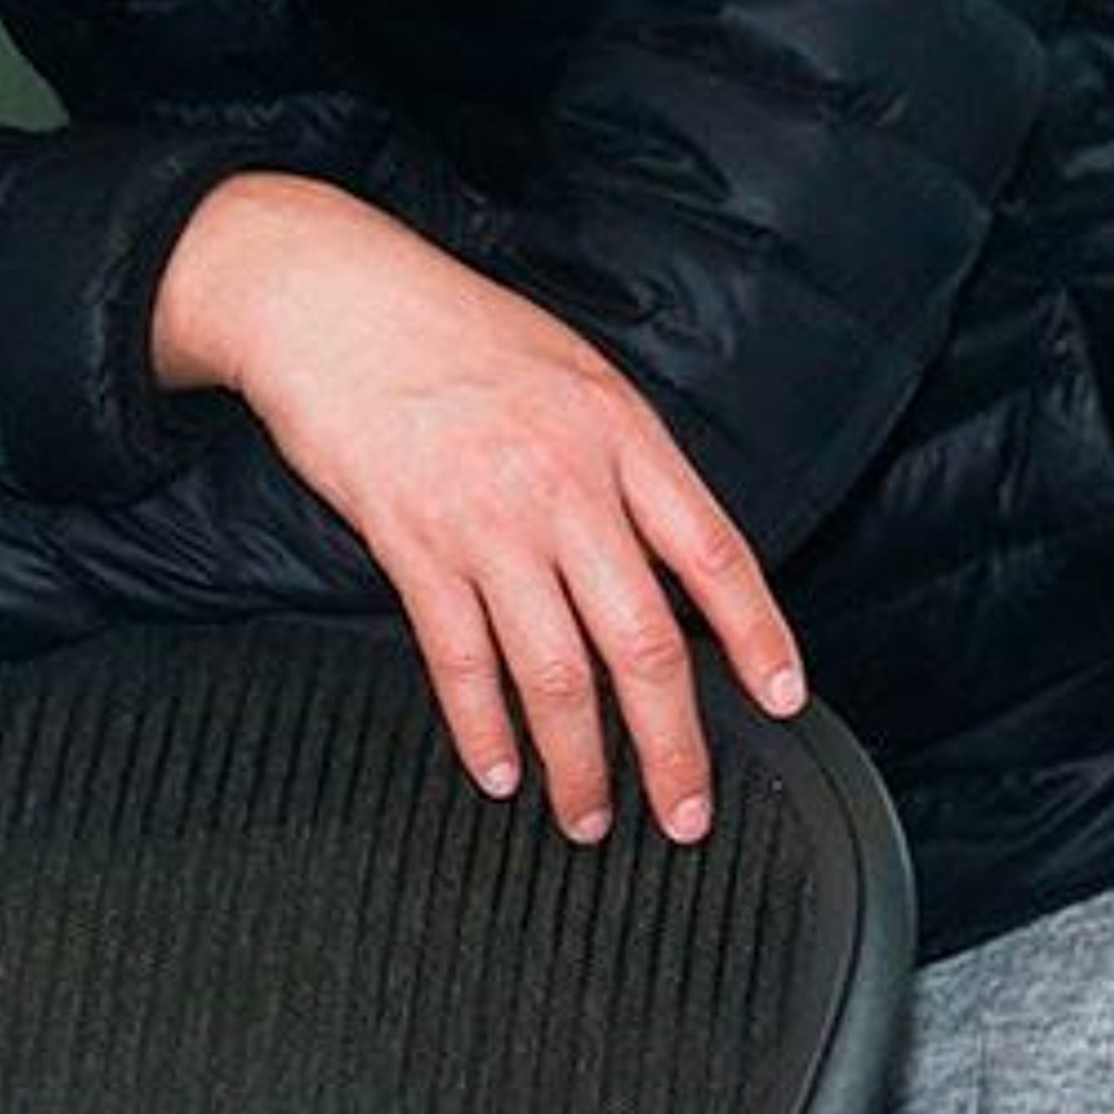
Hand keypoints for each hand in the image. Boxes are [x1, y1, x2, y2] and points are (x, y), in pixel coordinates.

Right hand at [153, 176, 801, 843]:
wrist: (331, 298)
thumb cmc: (447, 325)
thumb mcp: (568, 367)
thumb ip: (620, 457)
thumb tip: (664, 552)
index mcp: (618, 431)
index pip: (714, 552)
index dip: (758, 636)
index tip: (782, 700)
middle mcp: (565, 483)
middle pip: (643, 641)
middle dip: (673, 746)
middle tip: (686, 810)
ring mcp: (487, 518)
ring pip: (555, 672)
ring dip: (578, 762)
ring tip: (585, 815)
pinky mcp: (413, 543)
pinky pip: (460, 660)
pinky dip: (482, 729)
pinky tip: (498, 768)